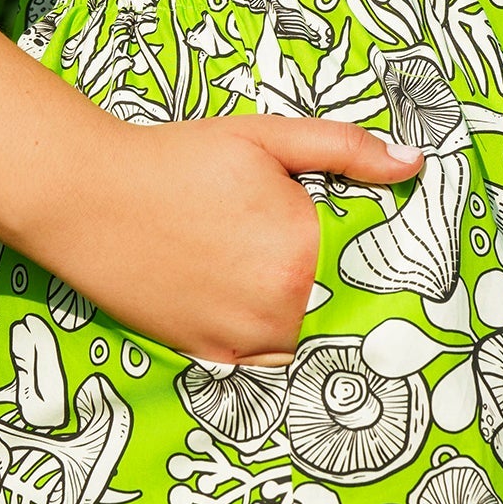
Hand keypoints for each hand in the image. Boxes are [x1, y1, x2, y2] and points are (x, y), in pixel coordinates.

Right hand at [43, 116, 422, 364]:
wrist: (87, 196)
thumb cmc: (177, 160)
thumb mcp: (265, 139)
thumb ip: (345, 149)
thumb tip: (415, 164)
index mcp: (303, 246)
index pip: (369, 268)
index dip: (376, 264)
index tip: (389, 262)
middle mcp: (281, 303)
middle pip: (337, 307)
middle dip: (336, 289)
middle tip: (304, 264)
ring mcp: (243, 337)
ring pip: (304, 339)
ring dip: (304, 319)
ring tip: (270, 282)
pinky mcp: (210, 356)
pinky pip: (265, 364)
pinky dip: (268, 341)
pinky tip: (248, 306)